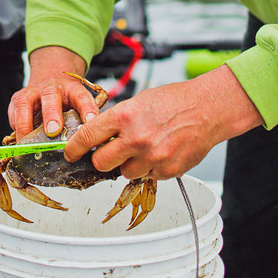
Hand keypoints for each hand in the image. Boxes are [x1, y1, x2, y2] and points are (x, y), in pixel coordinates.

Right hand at [8, 46, 100, 139]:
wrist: (50, 80)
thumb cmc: (65, 98)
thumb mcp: (79, 104)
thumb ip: (83, 120)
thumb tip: (89, 143)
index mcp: (72, 89)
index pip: (82, 97)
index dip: (87, 109)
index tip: (90, 122)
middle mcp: (51, 87)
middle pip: (51, 96)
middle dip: (51, 114)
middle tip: (53, 130)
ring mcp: (32, 92)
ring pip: (25, 102)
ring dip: (25, 123)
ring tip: (27, 142)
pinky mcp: (17, 99)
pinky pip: (13, 111)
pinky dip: (15, 125)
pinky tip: (20, 137)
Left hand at [64, 65, 263, 179]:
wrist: (207, 109)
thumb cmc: (174, 100)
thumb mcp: (138, 102)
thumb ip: (118, 120)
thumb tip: (100, 136)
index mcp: (125, 116)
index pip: (88, 136)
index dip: (75, 147)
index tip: (70, 152)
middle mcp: (136, 139)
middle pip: (101, 163)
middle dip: (101, 159)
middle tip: (108, 153)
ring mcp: (152, 158)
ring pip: (124, 173)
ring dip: (128, 165)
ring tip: (143, 148)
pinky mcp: (166, 171)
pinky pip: (148, 177)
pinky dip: (150, 168)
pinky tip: (159, 152)